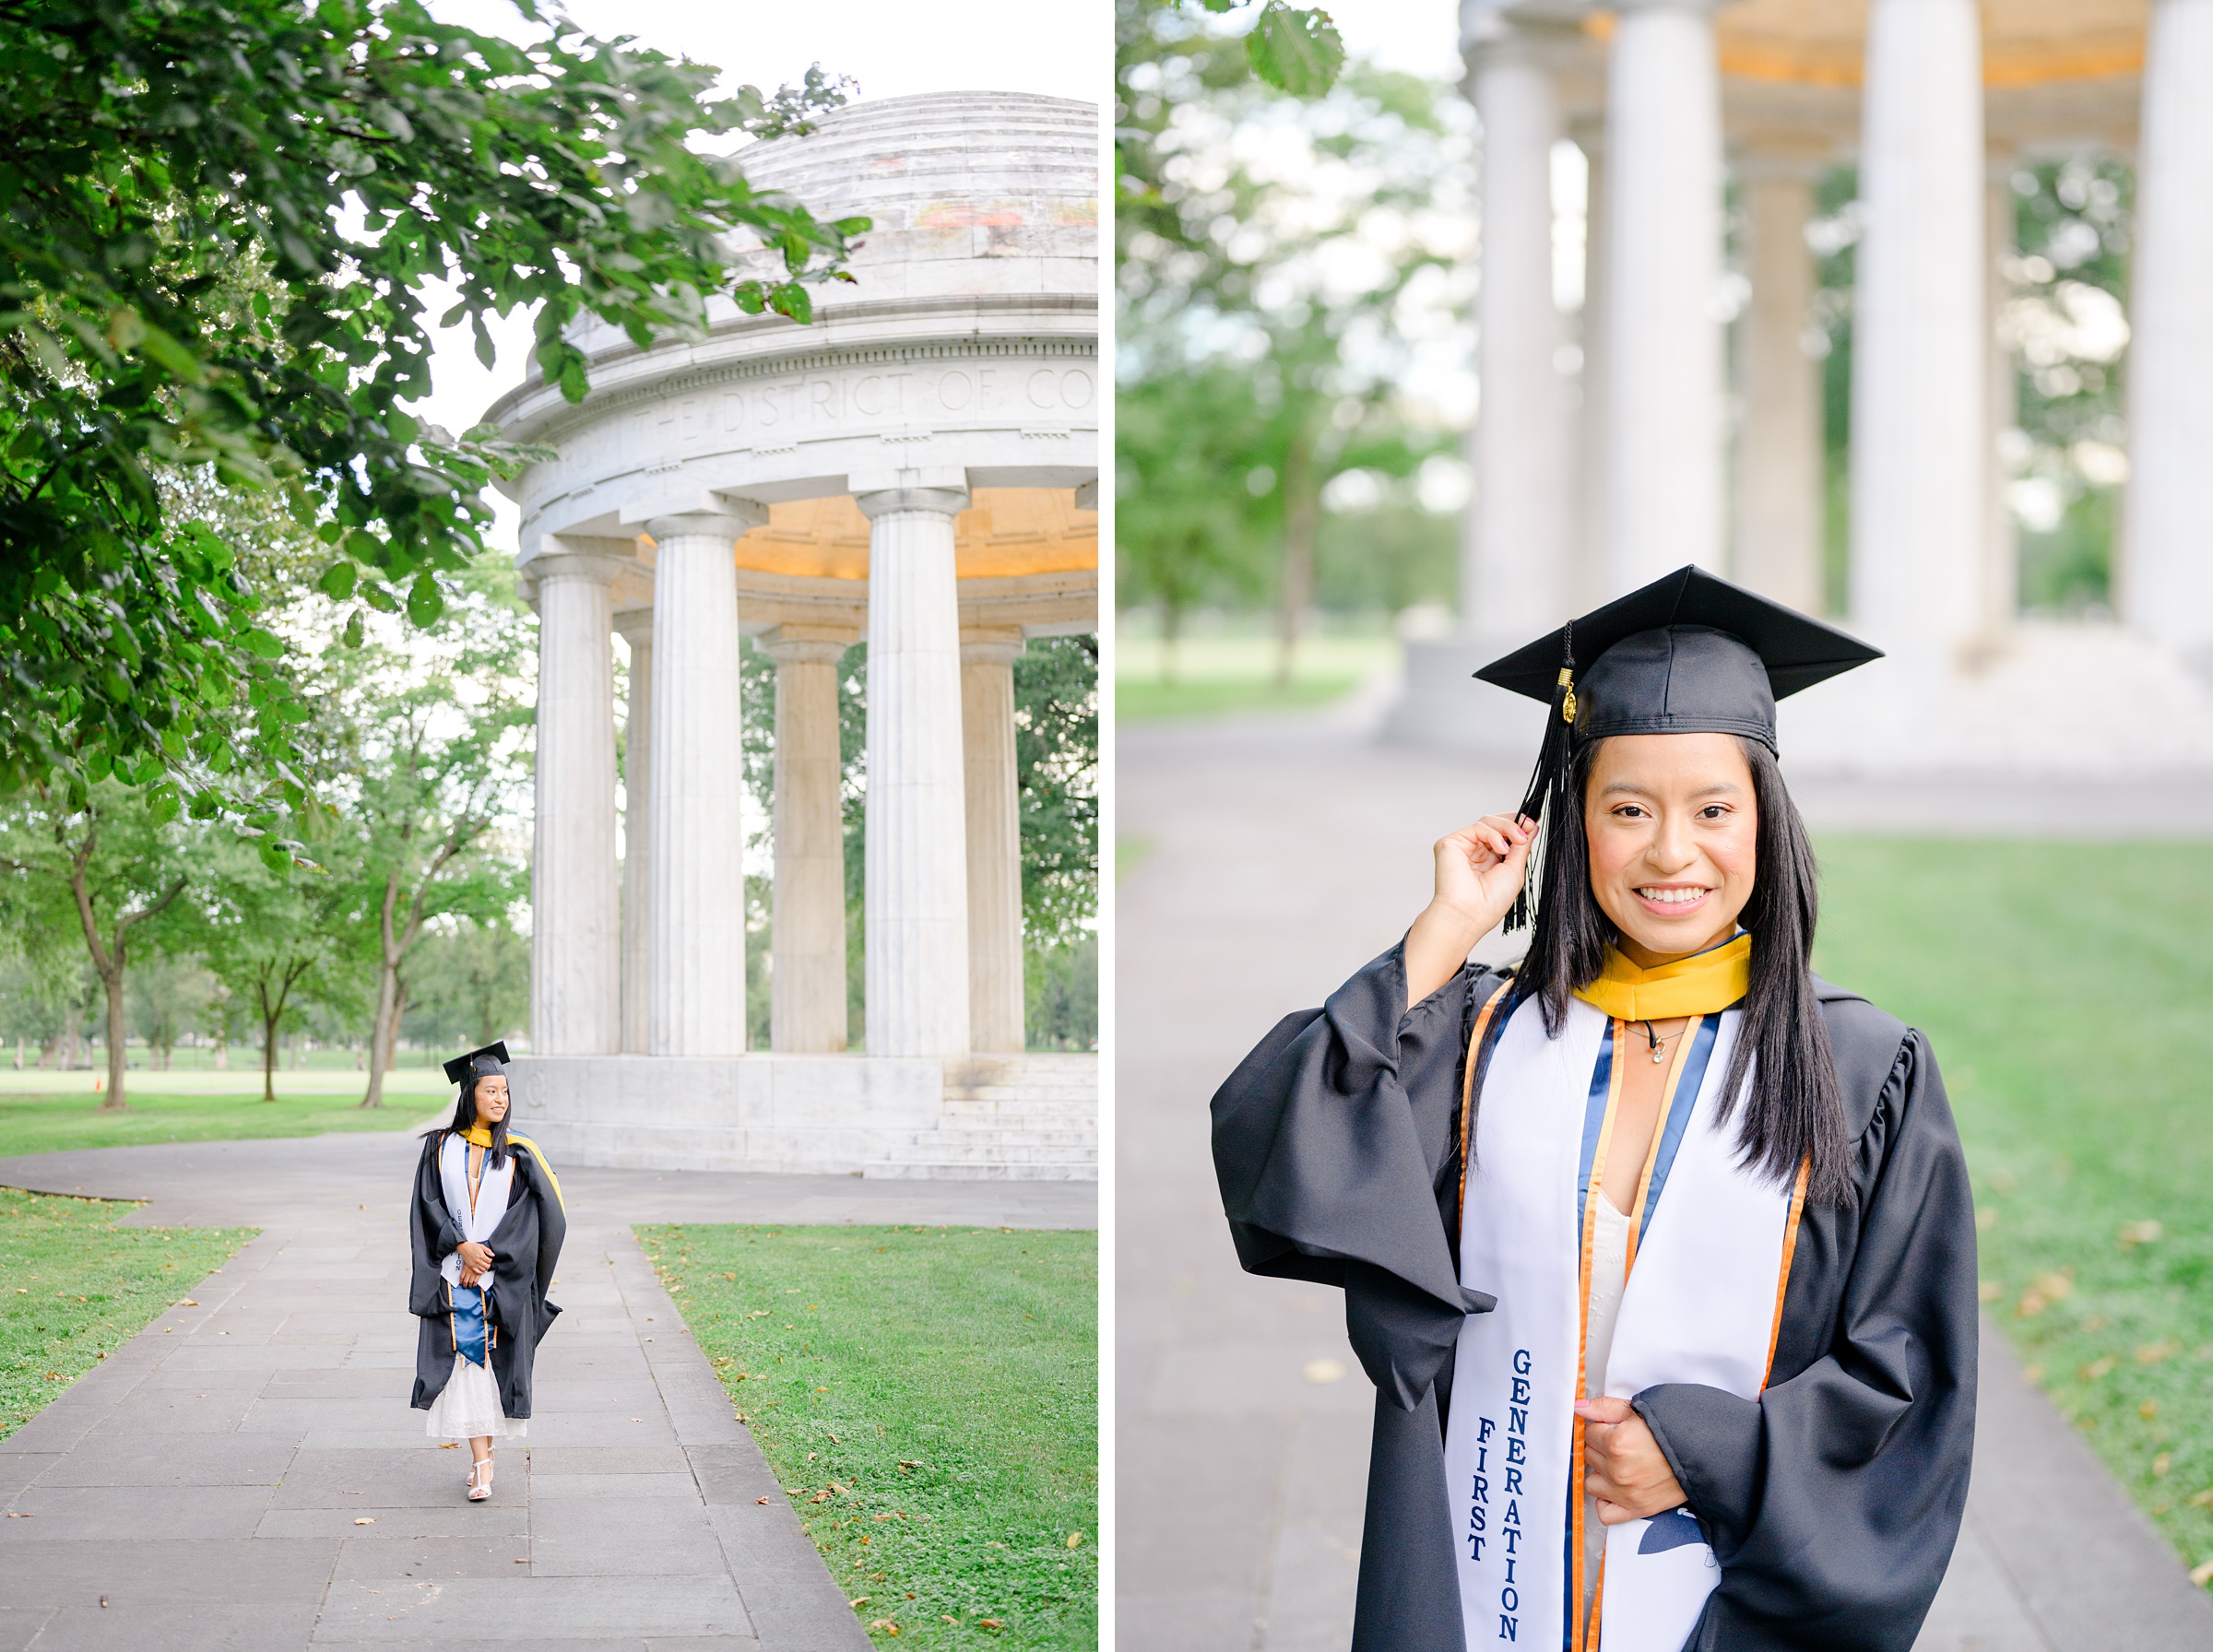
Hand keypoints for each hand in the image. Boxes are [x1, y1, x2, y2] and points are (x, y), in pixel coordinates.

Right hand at [455, 1241, 493, 1285]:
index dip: (490, 1260)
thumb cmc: (472, 1247)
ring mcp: (474, 1264)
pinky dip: (481, 1272)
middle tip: (488, 1262)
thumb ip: (488, 1251)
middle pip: (487, 1266)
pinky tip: (482, 1270)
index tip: (489, 1259)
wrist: (464, 1248)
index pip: (489, 1261)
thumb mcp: (482, 1246)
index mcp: (482, 1256)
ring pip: (483, 1269)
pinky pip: (477, 1271)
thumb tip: (493, 1255)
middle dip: (489, 1264)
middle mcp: (478, 1261)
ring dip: (485, 1268)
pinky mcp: (471, 1266)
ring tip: (484, 1265)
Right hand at [1404, 814, 1534, 1006]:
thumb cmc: (1491, 902)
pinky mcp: (1450, 843)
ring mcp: (1463, 847)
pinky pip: (1477, 827)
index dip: (1518, 826)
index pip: (1503, 834)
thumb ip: (1522, 846)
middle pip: (1495, 824)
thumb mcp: (1515, 870)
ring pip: (1487, 822)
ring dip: (1507, 827)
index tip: (1533, 824)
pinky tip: (1502, 848)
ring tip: (1518, 840)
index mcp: (1489, 860)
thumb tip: (1532, 827)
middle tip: (1528, 828)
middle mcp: (1475, 851)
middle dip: (1514, 823)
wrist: (1470, 914)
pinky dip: (1493, 834)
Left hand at [1577, 1396, 1686, 1524]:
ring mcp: (1627, 1493)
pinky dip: (1607, 1501)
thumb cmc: (1674, 1431)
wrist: (1703, 1454)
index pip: (1589, 1433)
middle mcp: (1619, 1471)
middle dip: (1601, 1448)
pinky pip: (1605, 1512)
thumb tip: (1579, 1407)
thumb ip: (1604, 1408)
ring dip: (1602, 1473)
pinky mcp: (1637, 1509)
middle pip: (1590, 1456)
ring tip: (1620, 1464)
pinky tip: (1616, 1488)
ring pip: (1593, 1483)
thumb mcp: (1638, 1411)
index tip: (1614, 1429)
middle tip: (1621, 1444)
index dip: (1602, 1428)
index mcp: (1617, 1443)